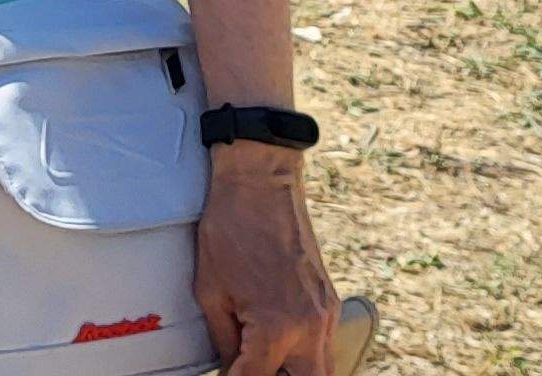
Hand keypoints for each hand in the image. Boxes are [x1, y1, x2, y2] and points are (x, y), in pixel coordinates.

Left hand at [195, 145, 338, 375]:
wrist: (261, 184)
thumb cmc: (231, 230)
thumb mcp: (211, 291)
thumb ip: (225, 340)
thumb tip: (230, 366)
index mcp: (277, 327)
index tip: (227, 373)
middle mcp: (310, 326)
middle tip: (250, 368)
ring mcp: (326, 313)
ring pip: (324, 369)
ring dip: (296, 371)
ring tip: (267, 360)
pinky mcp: (330, 301)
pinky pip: (325, 344)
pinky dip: (306, 354)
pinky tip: (281, 346)